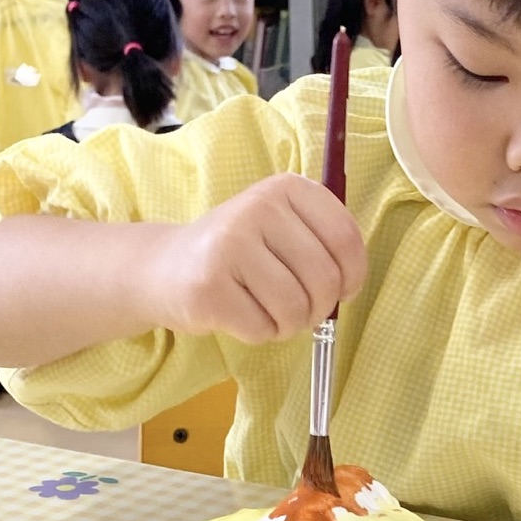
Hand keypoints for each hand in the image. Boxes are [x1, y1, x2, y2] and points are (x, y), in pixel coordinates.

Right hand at [158, 175, 366, 343]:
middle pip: (324, 278)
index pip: (345, 238)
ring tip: (269, 312)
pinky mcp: (208, 287)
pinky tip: (242, 315)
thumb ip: (323, 244)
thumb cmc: (238, 252)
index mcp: (286, 188)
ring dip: (290, 324)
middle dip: (319, 308)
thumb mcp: (282, 227)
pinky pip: (262, 328)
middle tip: (301, 310)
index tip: (341, 289)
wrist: (167, 266)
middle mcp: (258, 208)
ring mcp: (229, 246)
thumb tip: (350, 285)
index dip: (353, 276)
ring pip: (295, 308)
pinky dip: (261, 333)